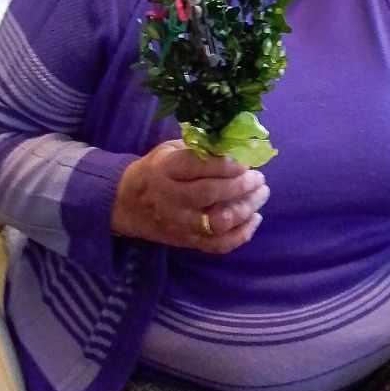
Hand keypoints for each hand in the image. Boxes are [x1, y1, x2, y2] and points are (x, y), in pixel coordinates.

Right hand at [111, 140, 269, 252]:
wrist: (128, 204)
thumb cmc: (156, 170)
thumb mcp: (169, 150)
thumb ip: (198, 148)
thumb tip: (235, 145)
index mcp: (165, 170)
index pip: (198, 167)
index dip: (225, 164)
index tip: (245, 161)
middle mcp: (171, 198)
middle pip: (210, 194)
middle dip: (240, 185)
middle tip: (259, 178)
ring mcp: (179, 223)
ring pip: (217, 222)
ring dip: (245, 209)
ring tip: (261, 195)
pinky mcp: (187, 241)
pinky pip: (217, 245)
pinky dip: (241, 235)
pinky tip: (254, 219)